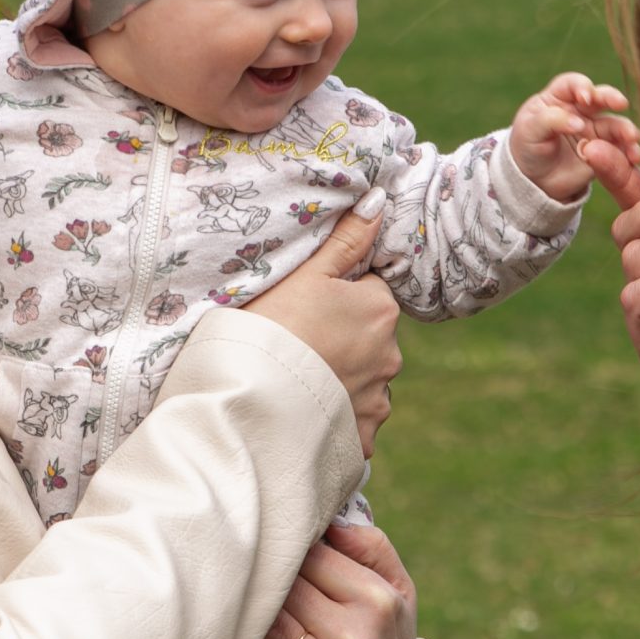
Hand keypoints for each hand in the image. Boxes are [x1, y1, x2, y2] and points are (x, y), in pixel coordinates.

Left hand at [243, 521, 420, 638]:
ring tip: (228, 605)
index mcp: (380, 601)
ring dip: (245, 616)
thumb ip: (370, 546)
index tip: (264, 549)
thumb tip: (329, 516)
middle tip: (236, 572)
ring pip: (267, 628)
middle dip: (260, 582)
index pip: (311, 555)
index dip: (283, 551)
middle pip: (284, 590)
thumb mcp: (399, 595)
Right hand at [246, 193, 402, 457]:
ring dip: (342, 381)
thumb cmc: (271, 329)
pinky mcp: (362, 437)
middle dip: (345, 340)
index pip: (369, 294)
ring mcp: (379, 399)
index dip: (338, 299)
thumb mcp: (305, 274)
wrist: (248, 402)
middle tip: (299, 344)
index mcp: (380, 308)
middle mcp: (391, 354)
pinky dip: (337, 418)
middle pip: (370, 338)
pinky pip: (355, 423)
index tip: (306, 310)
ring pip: (365, 381)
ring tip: (300, 381)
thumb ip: (346, 240)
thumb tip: (379, 201)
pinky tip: (306, 412)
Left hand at [509, 72, 639, 203]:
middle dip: (612, 98)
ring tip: (632, 138)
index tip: (586, 98)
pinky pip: (620, 149)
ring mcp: (595, 129)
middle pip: (600, 98)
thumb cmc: (527, 147)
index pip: (572, 84)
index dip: (582, 86)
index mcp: (558, 97)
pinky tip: (634, 158)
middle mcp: (580, 109)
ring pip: (615, 124)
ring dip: (625, 129)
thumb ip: (552, 121)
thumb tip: (580, 123)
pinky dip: (629, 152)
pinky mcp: (605, 150)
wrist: (535, 180)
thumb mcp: (530, 130)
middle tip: (621, 104)